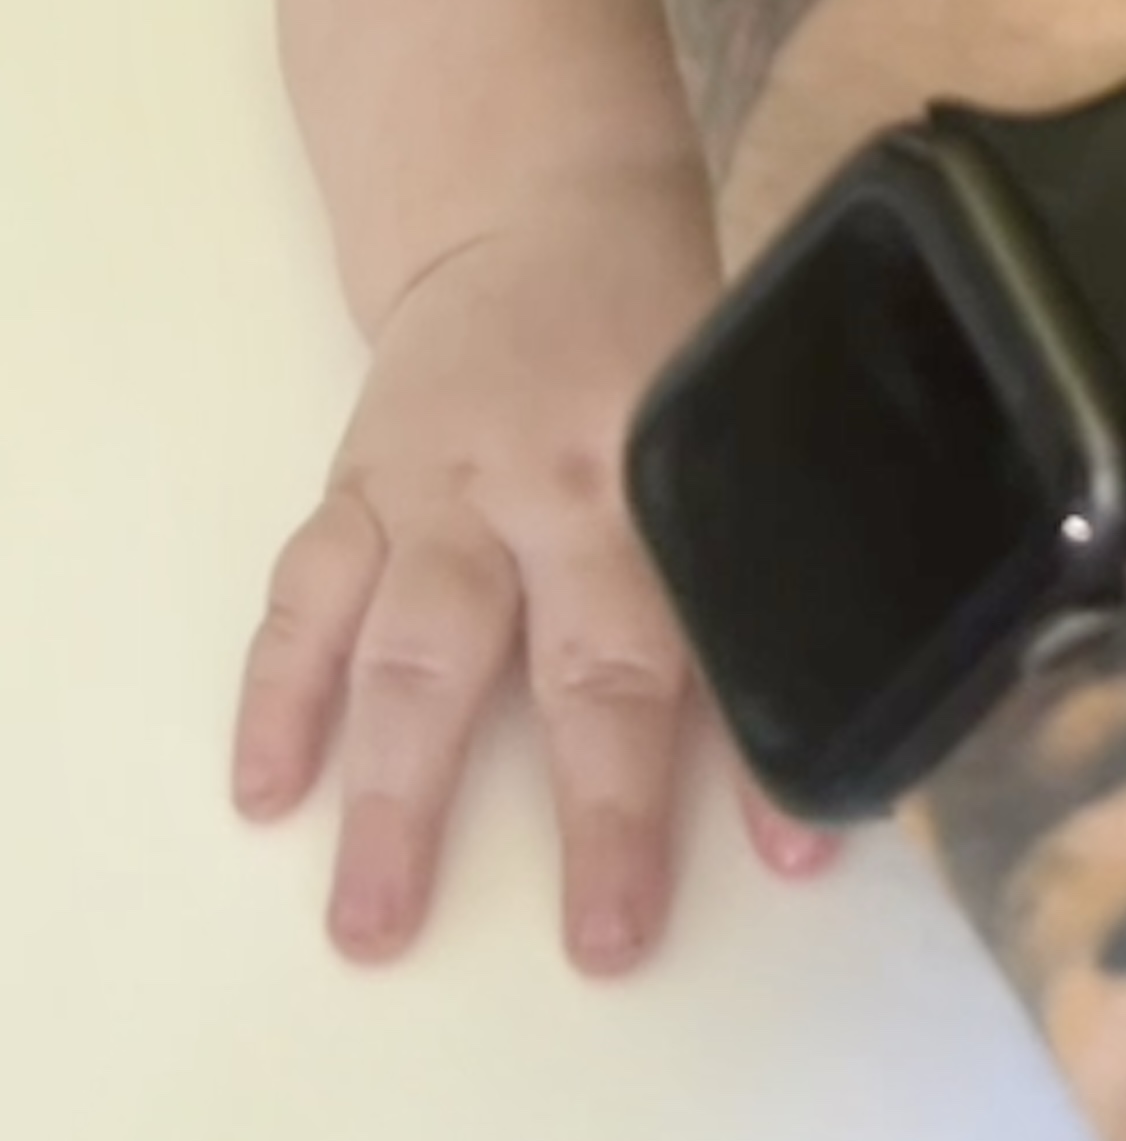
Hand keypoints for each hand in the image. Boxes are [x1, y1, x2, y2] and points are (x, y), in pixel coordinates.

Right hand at [231, 162, 830, 966]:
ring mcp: (446, 487)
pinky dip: (278, 695)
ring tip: (373, 920)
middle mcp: (560, 480)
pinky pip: (308, 597)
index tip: (797, 853)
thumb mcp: (733, 399)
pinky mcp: (360, 486)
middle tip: (602, 940)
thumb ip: (765, 531)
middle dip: (598, 808)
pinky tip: (267, 791)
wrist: (529, 200)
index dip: (765, 742)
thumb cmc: (657, 322)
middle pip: (583, 657)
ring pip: (417, 648)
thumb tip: (843, 697)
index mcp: (674, 457)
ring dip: (394, 793)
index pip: (730, 615)